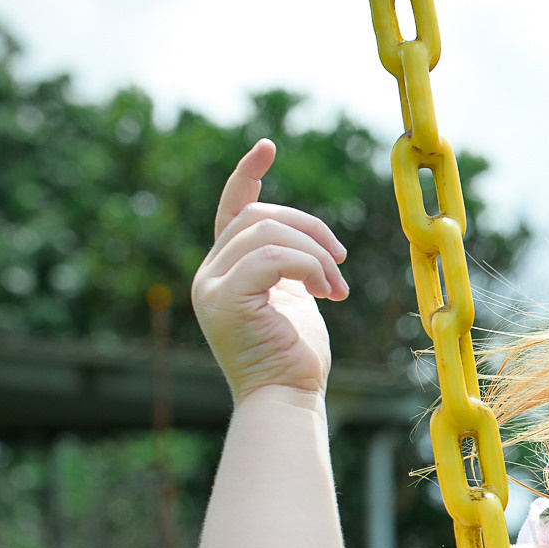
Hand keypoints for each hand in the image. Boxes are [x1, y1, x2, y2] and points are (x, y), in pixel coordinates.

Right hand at [193, 141, 349, 401]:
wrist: (286, 400)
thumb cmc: (296, 357)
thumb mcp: (294, 299)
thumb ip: (289, 265)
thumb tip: (313, 240)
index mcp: (224, 271)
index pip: (231, 210)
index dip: (247, 176)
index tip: (268, 147)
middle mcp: (208, 275)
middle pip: (259, 218)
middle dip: (310, 230)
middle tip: (340, 264)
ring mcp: (210, 288)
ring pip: (267, 234)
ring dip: (315, 253)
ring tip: (334, 287)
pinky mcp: (224, 301)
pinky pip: (270, 258)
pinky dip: (306, 267)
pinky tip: (325, 292)